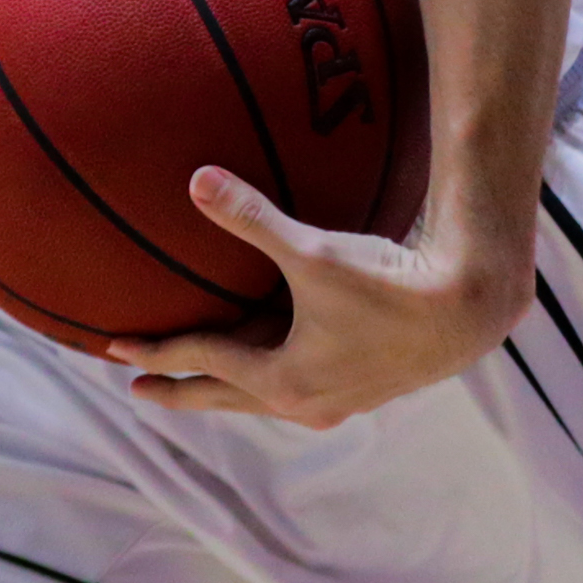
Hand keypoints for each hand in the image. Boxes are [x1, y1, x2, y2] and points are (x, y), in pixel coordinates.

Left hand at [106, 175, 533, 428]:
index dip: (158, 350)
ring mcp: (334, 400)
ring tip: (199, 377)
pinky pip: (293, 387)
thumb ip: (251, 218)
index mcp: (283, 379)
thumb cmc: (388, 286)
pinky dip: (265, 376)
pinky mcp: (361, 387)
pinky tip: (270, 362)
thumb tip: (196, 180)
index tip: (115, 347)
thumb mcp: (312, 252)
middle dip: (179, 388)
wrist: (467, 311)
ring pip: (261, 397)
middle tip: (137, 386)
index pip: (204, 362)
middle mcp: (303, 402)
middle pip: (224, 397)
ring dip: (224, 385)